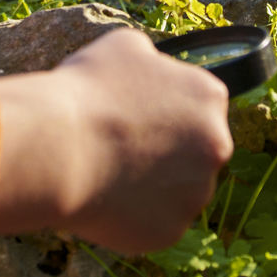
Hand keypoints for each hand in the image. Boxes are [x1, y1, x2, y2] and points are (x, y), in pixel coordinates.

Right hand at [0, 26, 233, 253]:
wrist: (60, 148)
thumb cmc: (89, 90)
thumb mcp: (124, 47)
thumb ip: (152, 61)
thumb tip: (153, 67)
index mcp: (209, 96)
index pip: (200, 105)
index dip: (166, 111)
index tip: (139, 117)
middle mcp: (216, 145)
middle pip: (196, 151)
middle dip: (167, 152)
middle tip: (123, 148)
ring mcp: (196, 192)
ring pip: (177, 191)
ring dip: (152, 185)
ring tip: (107, 172)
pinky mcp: (172, 230)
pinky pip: (155, 223)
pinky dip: (134, 217)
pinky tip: (104, 199)